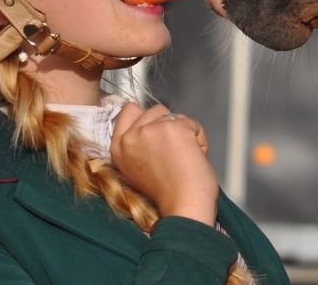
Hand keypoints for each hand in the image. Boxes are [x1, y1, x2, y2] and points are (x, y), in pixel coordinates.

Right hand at [110, 103, 218, 226]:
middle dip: (168, 126)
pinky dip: (199, 138)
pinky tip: (194, 157)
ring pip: (174, 115)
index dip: (147, 117)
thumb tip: (153, 122)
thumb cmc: (168, 193)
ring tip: (183, 158)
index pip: (129, 111)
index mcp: (118, 148)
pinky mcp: (172, 128)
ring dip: (185, 132)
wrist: (183, 206)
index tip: (158, 132)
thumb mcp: (138, 167)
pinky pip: (192, 123)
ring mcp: (150, 130)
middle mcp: (130, 137)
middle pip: (155, 111)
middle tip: (173, 156)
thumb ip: (139, 144)